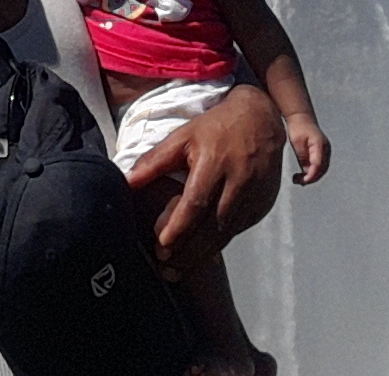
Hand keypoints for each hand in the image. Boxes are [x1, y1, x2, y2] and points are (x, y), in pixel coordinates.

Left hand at [126, 84, 284, 276]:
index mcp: (215, 163)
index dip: (179, 226)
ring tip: (177, 269)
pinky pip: (238, 231)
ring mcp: (254, 197)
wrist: (260, 119)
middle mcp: (238, 183)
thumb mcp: (182, 136)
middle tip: (165, 268)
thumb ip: (154, 161)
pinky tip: (200, 255)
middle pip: (212, 226)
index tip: (161, 245)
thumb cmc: (214, 127)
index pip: (196, 201)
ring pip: (226, 234)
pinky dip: (218, 244)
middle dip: (188, 251)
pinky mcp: (262, 206)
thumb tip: (126, 181)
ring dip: (201, 255)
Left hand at [286, 113, 330, 184]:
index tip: (303, 181)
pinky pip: (319, 166)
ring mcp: (325, 151)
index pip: (318, 164)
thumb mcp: (297, 142)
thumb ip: (302, 156)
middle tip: (299, 182)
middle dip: (311, 178)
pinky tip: (302, 175)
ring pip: (321, 169)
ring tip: (299, 180)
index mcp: (320, 145)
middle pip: (322, 169)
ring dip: (311, 176)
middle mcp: (325, 149)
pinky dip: (312, 172)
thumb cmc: (298, 127)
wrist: (301, 117)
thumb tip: (306, 172)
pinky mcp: (321, 153)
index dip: (312, 175)